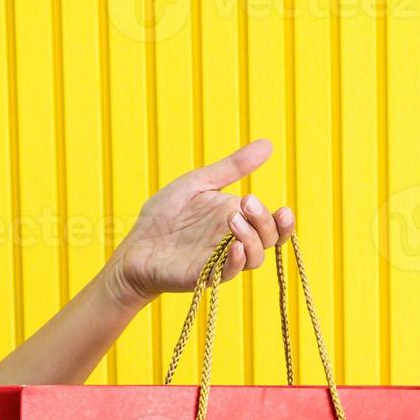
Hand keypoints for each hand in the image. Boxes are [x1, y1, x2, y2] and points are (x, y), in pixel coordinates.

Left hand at [101, 139, 296, 307]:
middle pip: (269, 239)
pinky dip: (236, 260)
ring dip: (251, 238)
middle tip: (246, 201)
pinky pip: (230, 271)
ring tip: (233, 219)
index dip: (285, 222)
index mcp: (239, 219)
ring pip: (255, 257)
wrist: (135, 245)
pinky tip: (232, 245)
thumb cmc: (165, 215)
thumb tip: (268, 144)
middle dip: (264, 221)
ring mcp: (222, 260)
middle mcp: (235, 241)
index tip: (283, 209)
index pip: (274, 226)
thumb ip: (233, 167)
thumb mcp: (200, 182)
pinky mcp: (206, 275)